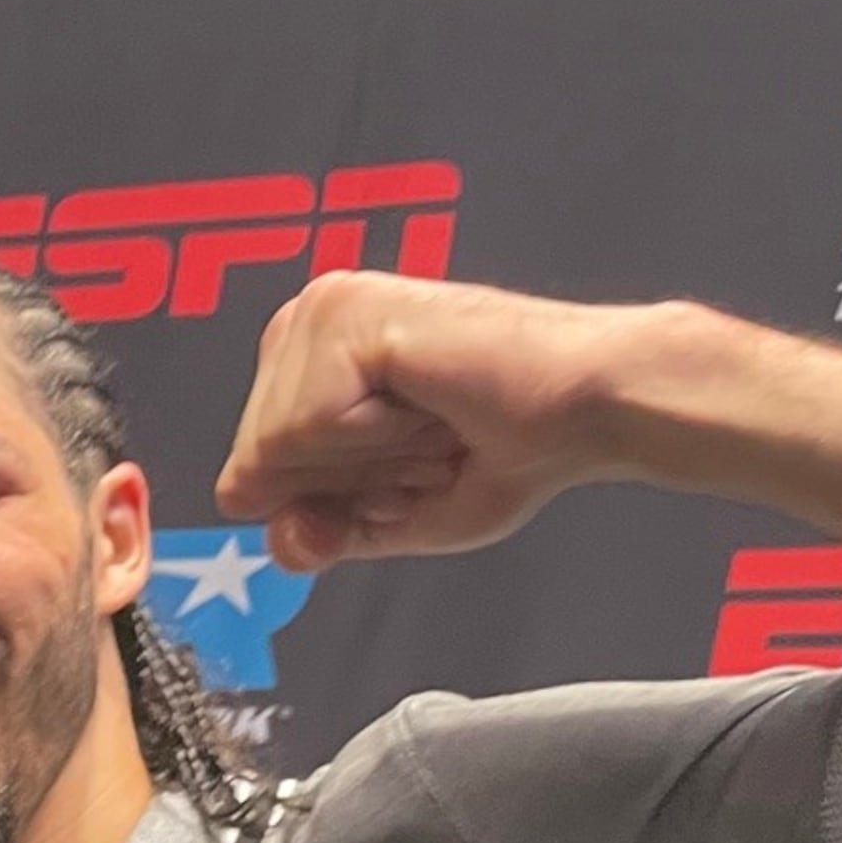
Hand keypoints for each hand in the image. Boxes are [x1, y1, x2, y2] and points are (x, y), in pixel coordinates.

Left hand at [218, 270, 655, 570]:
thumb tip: (265, 530)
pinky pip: (306, 427)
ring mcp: (322, 311)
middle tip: (429, 440)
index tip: (408, 464)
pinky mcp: (345, 316)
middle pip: (253, 461)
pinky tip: (430, 402)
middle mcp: (306, 322)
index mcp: (306, 359)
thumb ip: (319, 531)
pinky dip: (377, 440)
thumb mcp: (393, 513)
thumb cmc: (516, 444)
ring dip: (369, 459)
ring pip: (273, 446)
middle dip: (346, 480)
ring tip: (433, 419)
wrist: (594, 408)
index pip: (248, 471)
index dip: (332, 495)